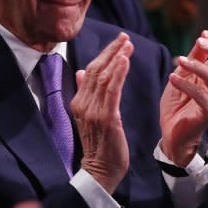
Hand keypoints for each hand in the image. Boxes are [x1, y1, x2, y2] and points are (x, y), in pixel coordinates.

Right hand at [70, 32, 132, 194]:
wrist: (100, 170)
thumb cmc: (100, 144)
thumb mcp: (90, 116)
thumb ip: (86, 93)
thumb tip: (82, 71)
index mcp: (79, 102)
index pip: (91, 71)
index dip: (105, 54)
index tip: (118, 41)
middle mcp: (83, 104)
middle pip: (96, 70)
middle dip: (111, 51)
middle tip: (125, 37)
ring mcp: (93, 111)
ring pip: (104, 77)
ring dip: (117, 58)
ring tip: (128, 45)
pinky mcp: (106, 118)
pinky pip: (112, 91)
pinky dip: (118, 74)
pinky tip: (125, 61)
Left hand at [159, 30, 207, 166]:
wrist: (172, 134)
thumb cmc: (177, 105)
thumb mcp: (181, 78)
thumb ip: (191, 62)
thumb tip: (200, 41)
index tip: (202, 34)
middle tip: (199, 41)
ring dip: (196, 65)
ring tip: (179, 60)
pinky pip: (202, 96)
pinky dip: (186, 84)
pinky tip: (172, 78)